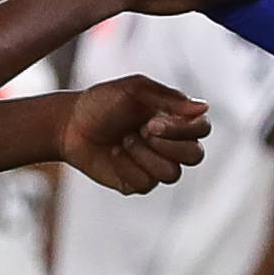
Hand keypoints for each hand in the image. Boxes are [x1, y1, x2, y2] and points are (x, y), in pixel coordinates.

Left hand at [62, 75, 211, 194]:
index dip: (183, 129)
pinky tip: (114, 154)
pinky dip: (127, 166)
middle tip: (141, 131)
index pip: (202, 129)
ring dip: (144, 155)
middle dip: (168, 145)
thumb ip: (169, 99)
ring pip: (172, 174)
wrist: (68, 125)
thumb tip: (205, 107)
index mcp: (174, 118)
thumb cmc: (101, 102)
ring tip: (124, 140)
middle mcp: (169, 143)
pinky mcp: (137, 183)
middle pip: (195, 156)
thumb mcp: (134, 90)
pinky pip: (146, 184)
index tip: (151, 121)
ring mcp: (154, 165)